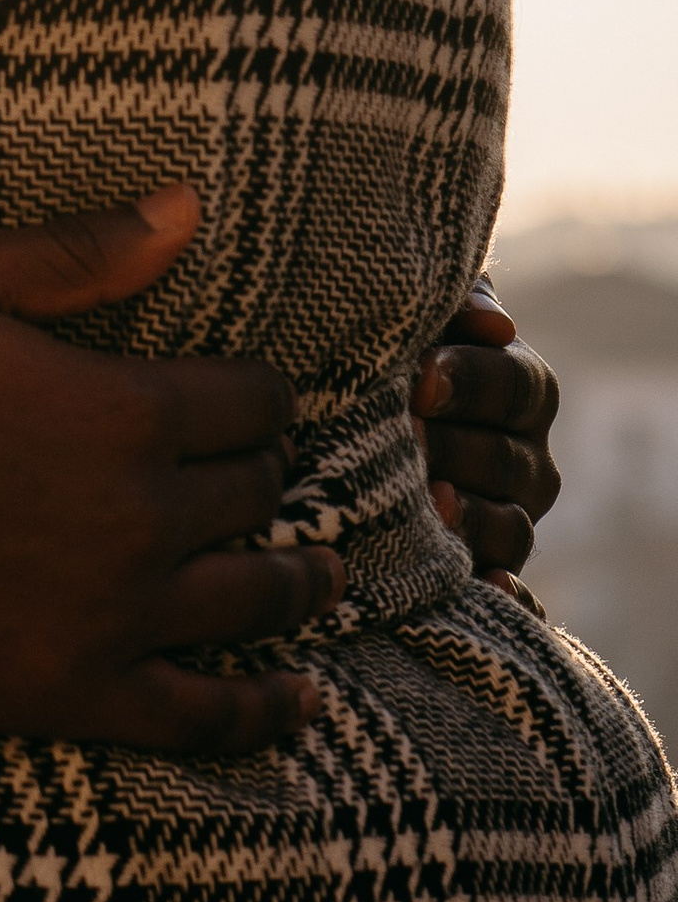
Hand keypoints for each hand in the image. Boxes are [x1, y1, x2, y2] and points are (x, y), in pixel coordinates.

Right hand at [0, 183, 338, 755]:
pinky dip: (262, 712)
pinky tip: (300, 706)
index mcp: (127, 411)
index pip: (252, 402)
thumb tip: (189, 204)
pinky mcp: (82, 691)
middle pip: (256, 495)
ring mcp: (119, 613)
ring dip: (299, 584)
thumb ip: (85, 251)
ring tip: (324, 577)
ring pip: (252, 599)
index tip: (256, 401)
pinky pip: (203, 715)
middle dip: (270, 478)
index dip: (262, 396)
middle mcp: (145, 516)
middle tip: (272, 477)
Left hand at [414, 283, 560, 580]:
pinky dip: (506, 597)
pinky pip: (514, 592)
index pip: (514, 384)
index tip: (417, 379)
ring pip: (511, 527)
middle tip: (403, 438)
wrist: (370, 413)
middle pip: (506, 458)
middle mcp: (530, 459)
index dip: (468, 380)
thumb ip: (456, 304)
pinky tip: (483, 586)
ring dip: (473, 518)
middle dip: (453, 447)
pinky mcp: (491, 569)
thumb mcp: (427, 318)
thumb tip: (496, 324)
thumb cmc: (401, 350)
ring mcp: (514, 518)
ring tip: (433, 503)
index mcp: (524, 389)